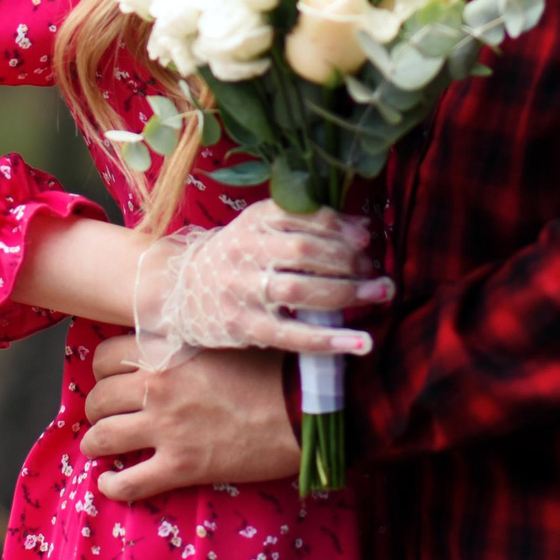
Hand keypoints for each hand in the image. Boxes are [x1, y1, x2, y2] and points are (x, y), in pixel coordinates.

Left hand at [81, 332, 299, 501]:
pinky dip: (112, 486)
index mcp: (166, 352)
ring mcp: (166, 429)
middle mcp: (157, 388)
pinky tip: (109, 483)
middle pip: (97, 398)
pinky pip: (128, 483)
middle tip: (108, 414)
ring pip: (101, 438)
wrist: (302, 408)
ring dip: (96, 443)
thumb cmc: (271, 369)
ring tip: (102, 447)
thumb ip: (185, 343)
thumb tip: (166, 346)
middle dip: (97, 408)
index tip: (111, 378)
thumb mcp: (221, 340)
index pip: (105, 356)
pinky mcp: (180, 467)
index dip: (103, 370)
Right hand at [132, 200, 390, 365]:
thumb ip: (307, 224)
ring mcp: (242, 290)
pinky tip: (360, 343)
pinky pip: (292, 335)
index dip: (338, 227)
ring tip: (379, 294)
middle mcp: (245, 251)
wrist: (179, 290)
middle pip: (305, 252)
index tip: (366, 238)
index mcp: (253, 221)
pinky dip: (329, 339)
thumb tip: (363, 227)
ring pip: (301, 290)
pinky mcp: (243, 326)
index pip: (302, 217)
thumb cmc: (234, 258)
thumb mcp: (261, 230)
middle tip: (376, 271)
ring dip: (347, 293)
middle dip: (349, 261)